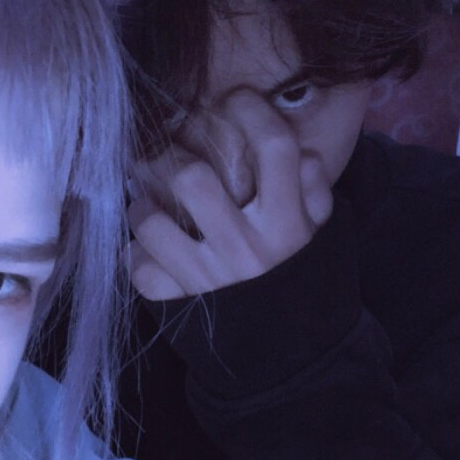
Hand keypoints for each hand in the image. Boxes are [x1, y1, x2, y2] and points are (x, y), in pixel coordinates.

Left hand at [127, 90, 333, 299]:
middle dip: (164, 156)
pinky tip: (146, 254)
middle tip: (156, 153)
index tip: (234, 101)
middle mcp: (246, 246)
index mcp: (288, 224)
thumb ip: (314, 193)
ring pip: (151, 223)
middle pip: (189, 179)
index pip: (273, 150)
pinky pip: (141, 272)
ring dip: (140, 209)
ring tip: (144, 207)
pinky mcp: (184, 304)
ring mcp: (209, 277)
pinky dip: (136, 259)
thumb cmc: (304, 285)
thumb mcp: (322, 238)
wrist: (293, 359)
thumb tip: (299, 153)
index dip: (251, 112)